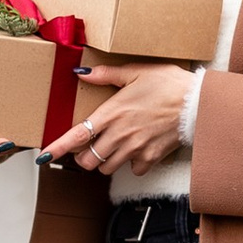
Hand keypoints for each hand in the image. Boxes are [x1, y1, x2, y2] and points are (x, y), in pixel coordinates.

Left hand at [41, 61, 192, 175]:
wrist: (198, 103)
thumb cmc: (168, 84)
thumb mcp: (136, 72)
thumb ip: (106, 75)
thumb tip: (81, 72)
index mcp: (111, 113)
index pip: (76, 136)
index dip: (57, 148)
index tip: (44, 155)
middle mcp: (119, 135)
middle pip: (87, 160)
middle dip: (85, 156)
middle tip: (91, 146)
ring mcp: (135, 149)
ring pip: (106, 168)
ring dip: (106, 161)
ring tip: (116, 147)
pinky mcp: (151, 158)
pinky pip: (133, 170)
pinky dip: (132, 165)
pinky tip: (139, 150)